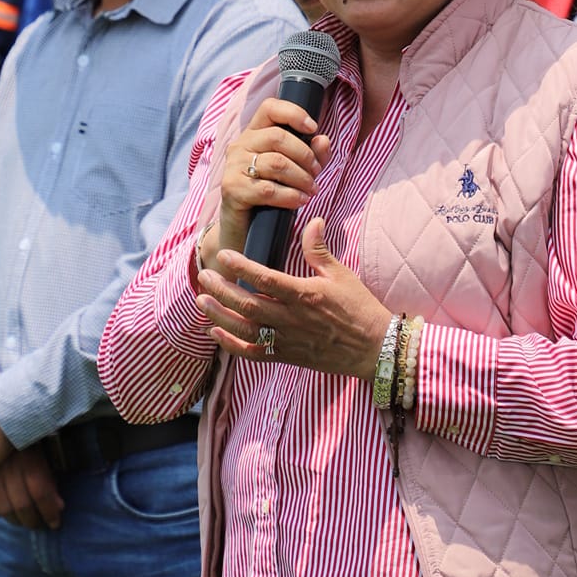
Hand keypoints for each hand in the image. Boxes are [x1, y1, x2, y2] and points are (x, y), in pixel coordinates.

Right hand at [0, 446, 65, 530]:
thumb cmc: (26, 441)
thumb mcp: (43, 454)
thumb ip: (50, 480)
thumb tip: (59, 507)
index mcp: (28, 455)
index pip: (40, 491)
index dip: (49, 511)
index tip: (55, 523)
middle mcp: (8, 465)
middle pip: (22, 504)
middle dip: (33, 520)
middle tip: (39, 524)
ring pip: (4, 508)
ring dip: (17, 520)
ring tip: (24, 521)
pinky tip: (4, 510)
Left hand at [197, 217, 391, 380]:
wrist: (374, 348)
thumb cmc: (359, 308)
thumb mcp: (341, 275)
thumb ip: (320, 250)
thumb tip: (314, 220)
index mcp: (304, 294)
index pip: (266, 279)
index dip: (242, 267)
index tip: (224, 255)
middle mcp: (292, 319)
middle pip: (248, 305)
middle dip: (222, 290)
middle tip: (205, 276)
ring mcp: (288, 340)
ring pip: (245, 329)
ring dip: (220, 315)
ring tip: (201, 301)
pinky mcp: (287, 356)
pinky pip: (254, 353)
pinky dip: (232, 345)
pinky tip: (216, 332)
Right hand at [199, 99, 331, 271]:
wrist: (243, 229)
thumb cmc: (270, 195)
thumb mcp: (295, 171)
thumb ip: (312, 154)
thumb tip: (323, 139)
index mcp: (254, 134)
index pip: (270, 108)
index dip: (294, 113)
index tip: (313, 128)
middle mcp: (240, 145)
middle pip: (278, 137)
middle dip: (305, 155)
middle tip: (317, 173)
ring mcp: (233, 167)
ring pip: (276, 163)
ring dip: (301, 178)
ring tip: (311, 190)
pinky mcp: (232, 189)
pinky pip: (267, 189)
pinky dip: (290, 196)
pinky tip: (300, 201)